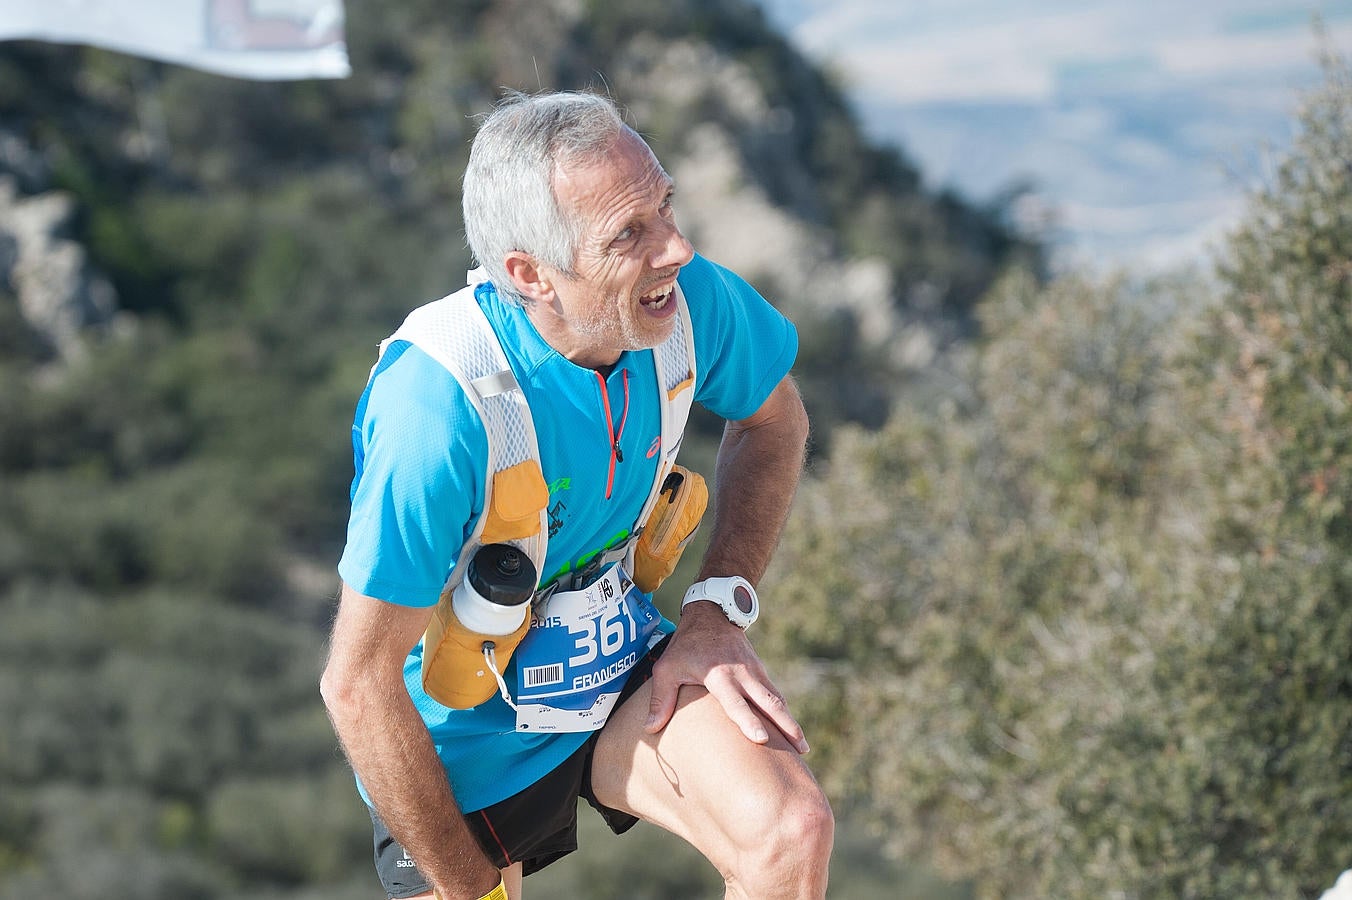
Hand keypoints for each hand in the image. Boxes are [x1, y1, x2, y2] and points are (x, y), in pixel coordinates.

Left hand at [644, 600, 808, 753]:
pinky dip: (785, 713)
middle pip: (768, 703)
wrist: (712, 613)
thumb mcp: (667, 667)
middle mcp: (742, 674)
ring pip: (777, 700)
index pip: (735, 702)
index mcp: (719, 675)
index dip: (748, 721)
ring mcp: (755, 672)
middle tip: (800, 750)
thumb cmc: (686, 645)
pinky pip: (776, 695)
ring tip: (803, 748)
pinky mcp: (761, 672)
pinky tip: (793, 731)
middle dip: (785, 726)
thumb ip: (660, 698)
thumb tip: (650, 728)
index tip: (762, 739)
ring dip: (791, 722)